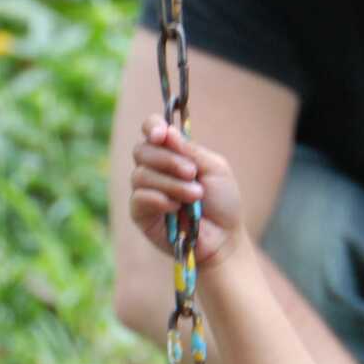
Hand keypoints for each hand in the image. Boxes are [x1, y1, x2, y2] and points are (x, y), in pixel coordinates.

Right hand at [128, 114, 244, 267]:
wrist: (225, 237)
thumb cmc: (222, 202)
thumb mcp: (215, 169)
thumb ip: (191, 150)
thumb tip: (166, 133)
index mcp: (173, 153)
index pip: (152, 130)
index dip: (152, 127)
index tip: (160, 135)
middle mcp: (155, 169)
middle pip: (142, 151)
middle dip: (168, 160)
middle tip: (192, 173)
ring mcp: (146, 190)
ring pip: (140, 175)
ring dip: (171, 184)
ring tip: (195, 196)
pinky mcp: (141, 213)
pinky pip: (139, 198)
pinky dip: (159, 200)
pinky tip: (175, 208)